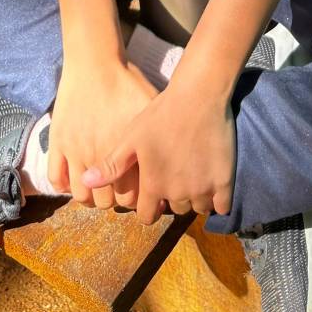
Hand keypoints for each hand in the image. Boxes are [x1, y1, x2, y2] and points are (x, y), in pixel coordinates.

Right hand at [48, 57, 157, 209]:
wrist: (94, 62)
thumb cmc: (126, 82)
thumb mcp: (149, 108)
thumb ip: (156, 138)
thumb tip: (170, 162)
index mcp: (124, 154)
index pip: (130, 199)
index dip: (135, 195)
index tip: (135, 186)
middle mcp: (98, 159)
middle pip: (105, 202)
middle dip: (113, 197)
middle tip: (117, 185)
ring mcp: (75, 153)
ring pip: (80, 196)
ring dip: (89, 195)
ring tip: (97, 183)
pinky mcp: (57, 143)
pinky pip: (56, 178)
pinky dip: (65, 184)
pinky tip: (76, 175)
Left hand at [81, 74, 235, 223]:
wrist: (199, 94)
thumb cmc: (162, 113)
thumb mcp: (132, 136)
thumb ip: (112, 164)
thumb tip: (87, 182)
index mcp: (153, 185)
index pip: (147, 216)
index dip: (148, 205)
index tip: (153, 191)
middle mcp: (177, 192)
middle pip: (174, 209)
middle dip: (172, 197)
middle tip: (175, 174)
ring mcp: (202, 189)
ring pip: (197, 207)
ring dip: (194, 197)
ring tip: (192, 173)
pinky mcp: (224, 182)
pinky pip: (220, 205)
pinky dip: (217, 198)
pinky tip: (211, 179)